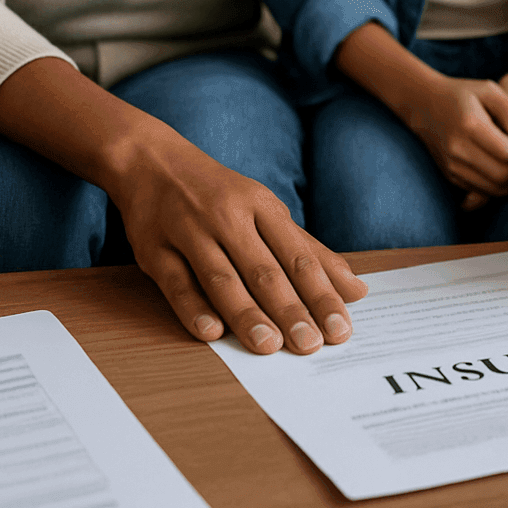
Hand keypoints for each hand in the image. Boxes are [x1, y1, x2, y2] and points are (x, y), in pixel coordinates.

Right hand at [109, 121, 368, 352]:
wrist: (151, 161)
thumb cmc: (220, 194)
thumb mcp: (267, 211)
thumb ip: (310, 253)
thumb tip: (356, 290)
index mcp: (262, 205)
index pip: (298, 256)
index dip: (321, 294)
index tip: (340, 328)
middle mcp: (228, 216)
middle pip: (264, 270)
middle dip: (290, 310)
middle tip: (310, 345)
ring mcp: (189, 231)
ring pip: (222, 278)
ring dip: (247, 314)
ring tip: (269, 345)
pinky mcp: (155, 249)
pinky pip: (176, 282)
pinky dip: (194, 308)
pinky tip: (212, 332)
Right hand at [461, 67, 507, 210]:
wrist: (424, 106)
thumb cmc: (463, 95)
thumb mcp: (488, 90)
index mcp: (470, 125)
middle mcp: (458, 149)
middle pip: (503, 175)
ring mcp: (452, 165)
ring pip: (494, 189)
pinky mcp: (450, 176)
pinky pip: (482, 192)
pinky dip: (497, 185)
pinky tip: (500, 167)